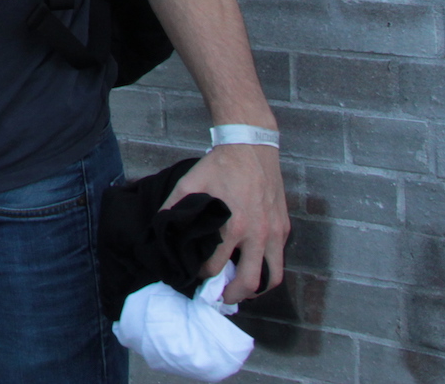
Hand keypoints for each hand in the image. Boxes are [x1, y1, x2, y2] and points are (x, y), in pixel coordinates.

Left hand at [163, 142, 289, 301]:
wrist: (251, 146)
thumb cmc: (219, 166)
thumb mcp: (190, 184)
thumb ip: (173, 208)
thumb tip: (160, 227)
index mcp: (233, 227)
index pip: (215, 268)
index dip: (202, 276)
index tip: (195, 276)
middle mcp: (257, 234)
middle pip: (248, 283)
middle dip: (231, 296)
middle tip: (219, 297)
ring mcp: (274, 232)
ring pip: (273, 277)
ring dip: (256, 288)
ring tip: (240, 288)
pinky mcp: (284, 227)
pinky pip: (279, 259)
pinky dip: (267, 269)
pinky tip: (252, 266)